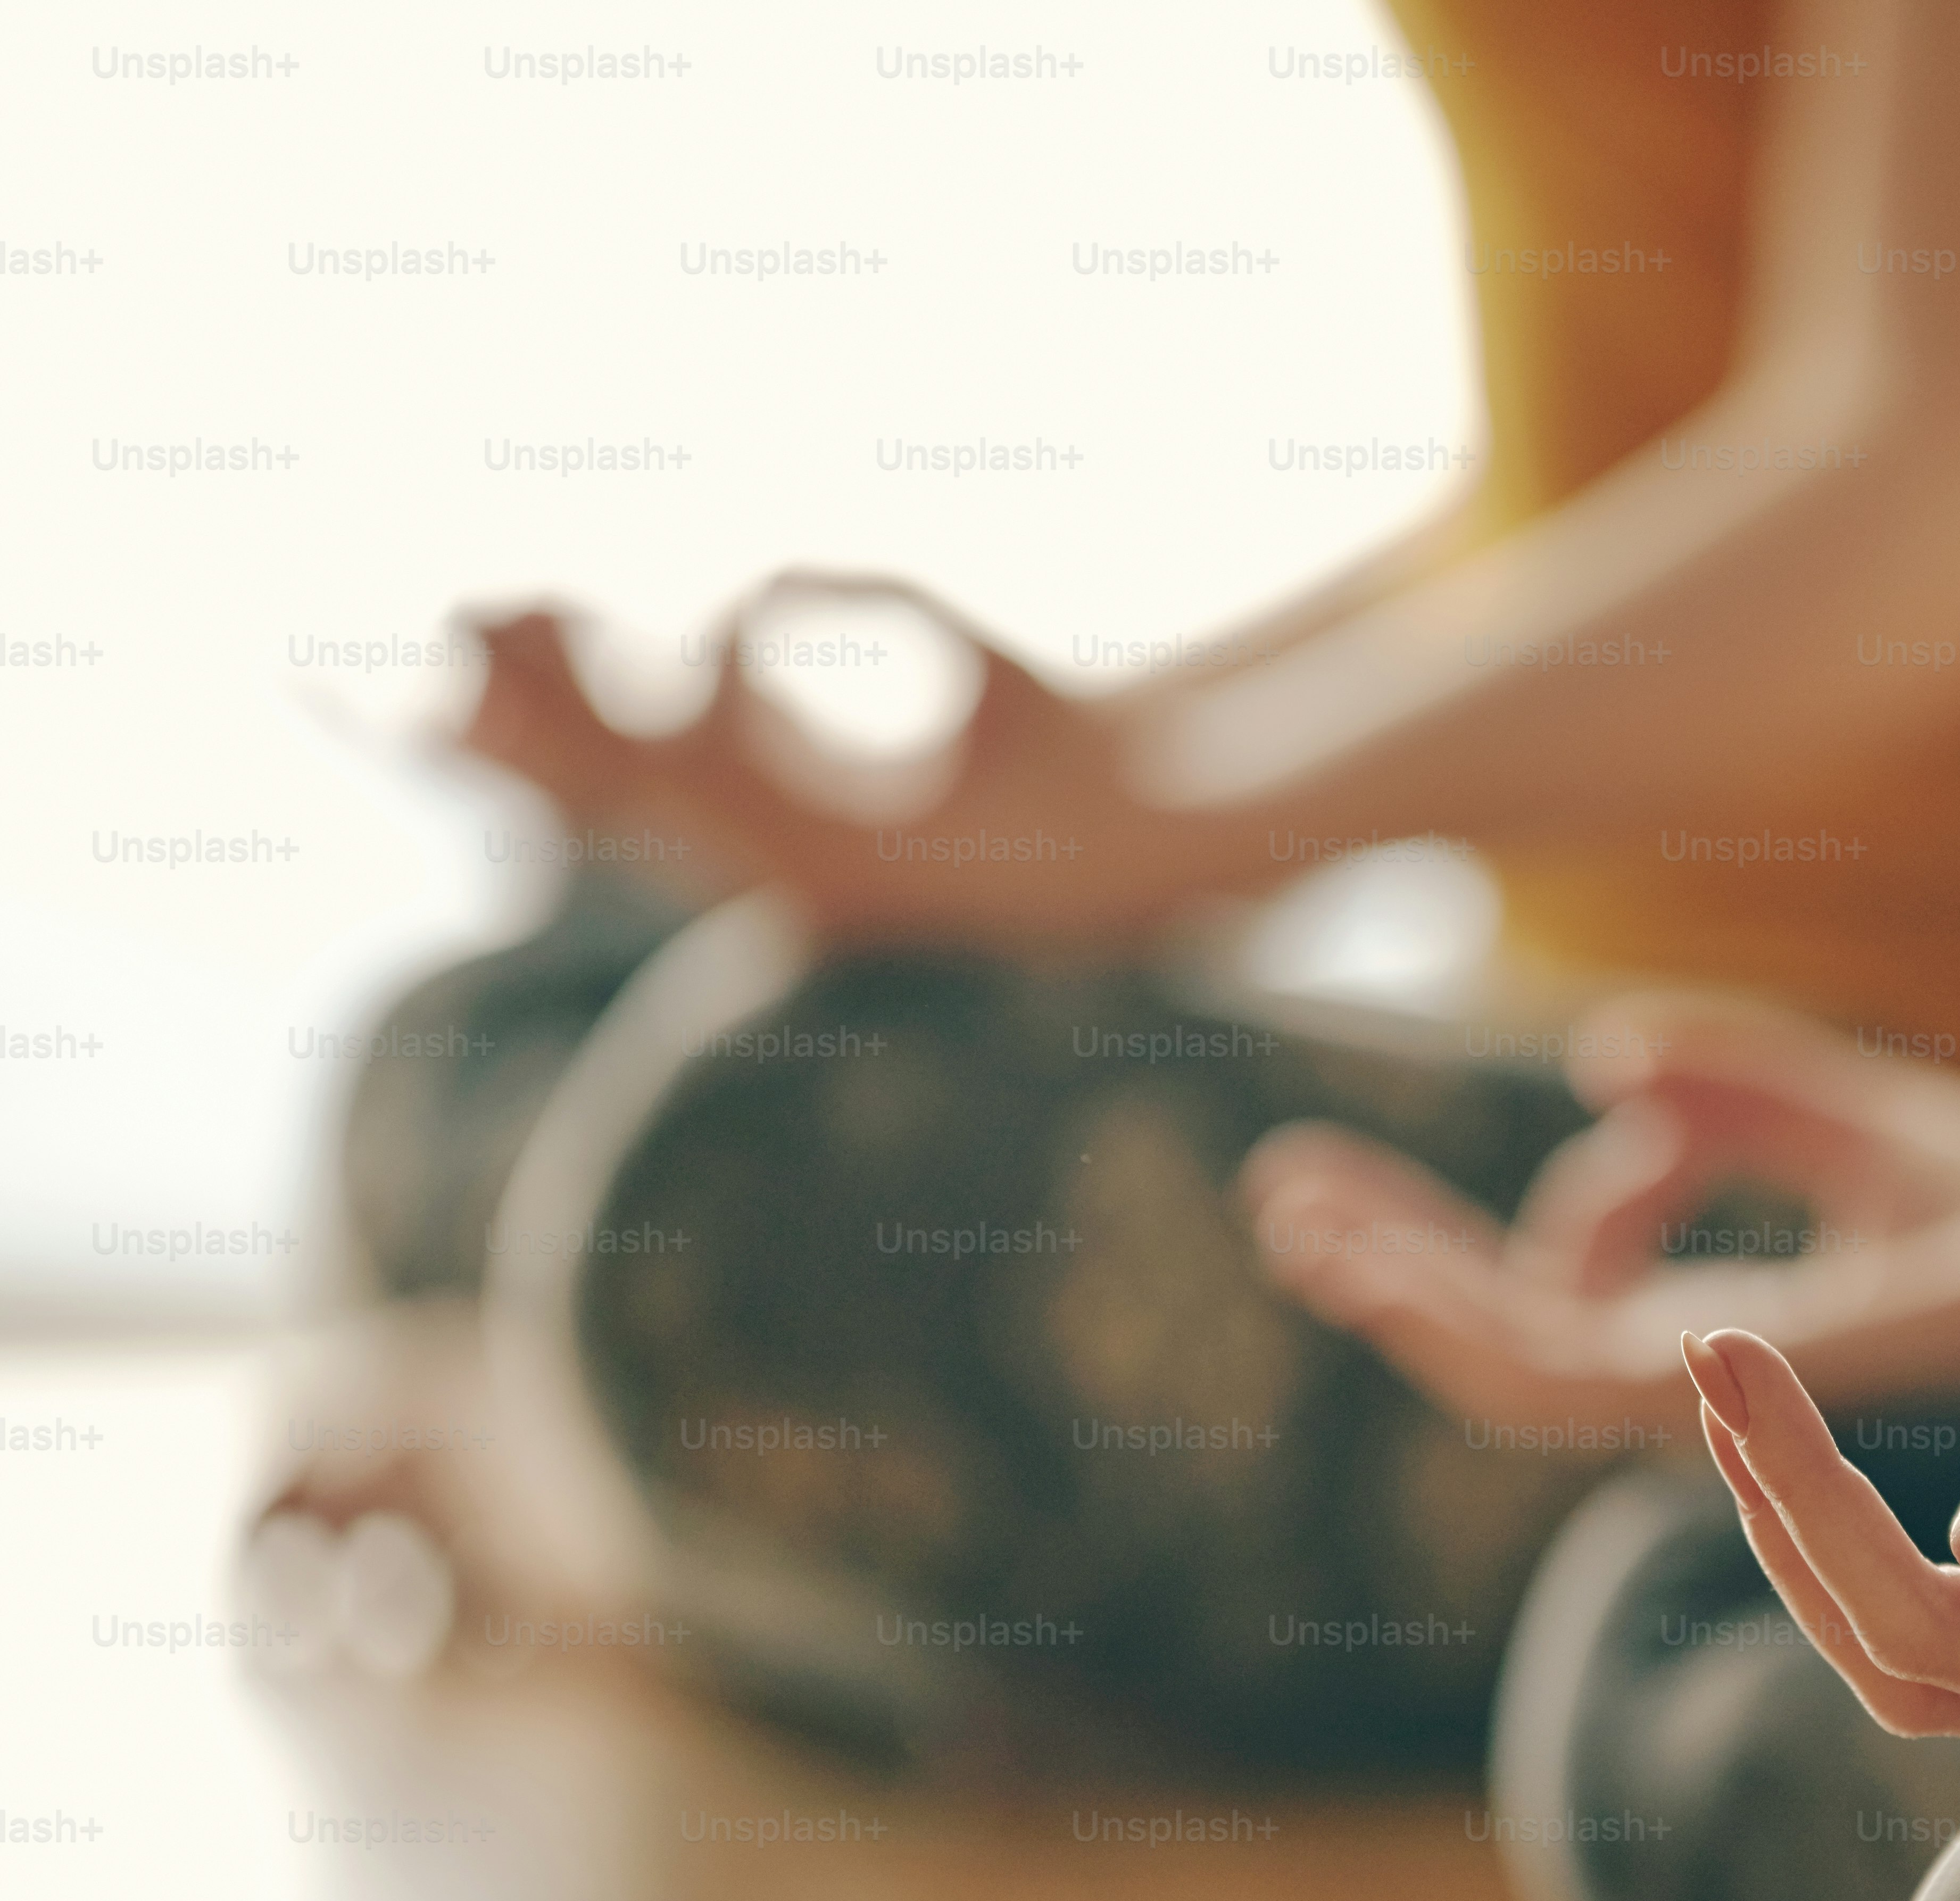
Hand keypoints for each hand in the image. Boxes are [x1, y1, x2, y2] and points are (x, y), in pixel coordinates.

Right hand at [452, 576, 1226, 946]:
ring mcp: (798, 871)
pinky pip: (744, 783)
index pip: (603, 759)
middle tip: (417, 636)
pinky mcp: (846, 874)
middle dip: (498, 711)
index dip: (513, 705)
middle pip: (587, 784)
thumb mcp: (919, 622)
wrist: (1161, 812)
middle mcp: (765, 850)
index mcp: (766, 802)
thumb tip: (738, 587)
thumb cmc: (1051, 728)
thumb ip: (827, 591)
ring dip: (562, 708)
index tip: (439, 632)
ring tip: (494, 622)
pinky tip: (698, 646)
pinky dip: (717, 691)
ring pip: (635, 791)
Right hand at [1242, 993, 1959, 1429]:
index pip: (1581, 1304)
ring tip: (1300, 1211)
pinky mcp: (1706, 1393)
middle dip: (1399, 1264)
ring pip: (1500, 1360)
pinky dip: (1449, 1308)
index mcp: (1741, 1335)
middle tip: (1290, 1190)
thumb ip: (1735, 1090)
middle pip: (1510, 1335)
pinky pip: (1543, 1366)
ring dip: (1394, 1287)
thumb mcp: (1853, 1119)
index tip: (1594, 1103)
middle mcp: (1707, 1379)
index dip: (1524, 1223)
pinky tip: (1374, 1249)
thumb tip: (1606, 1066)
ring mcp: (1700, 1398)